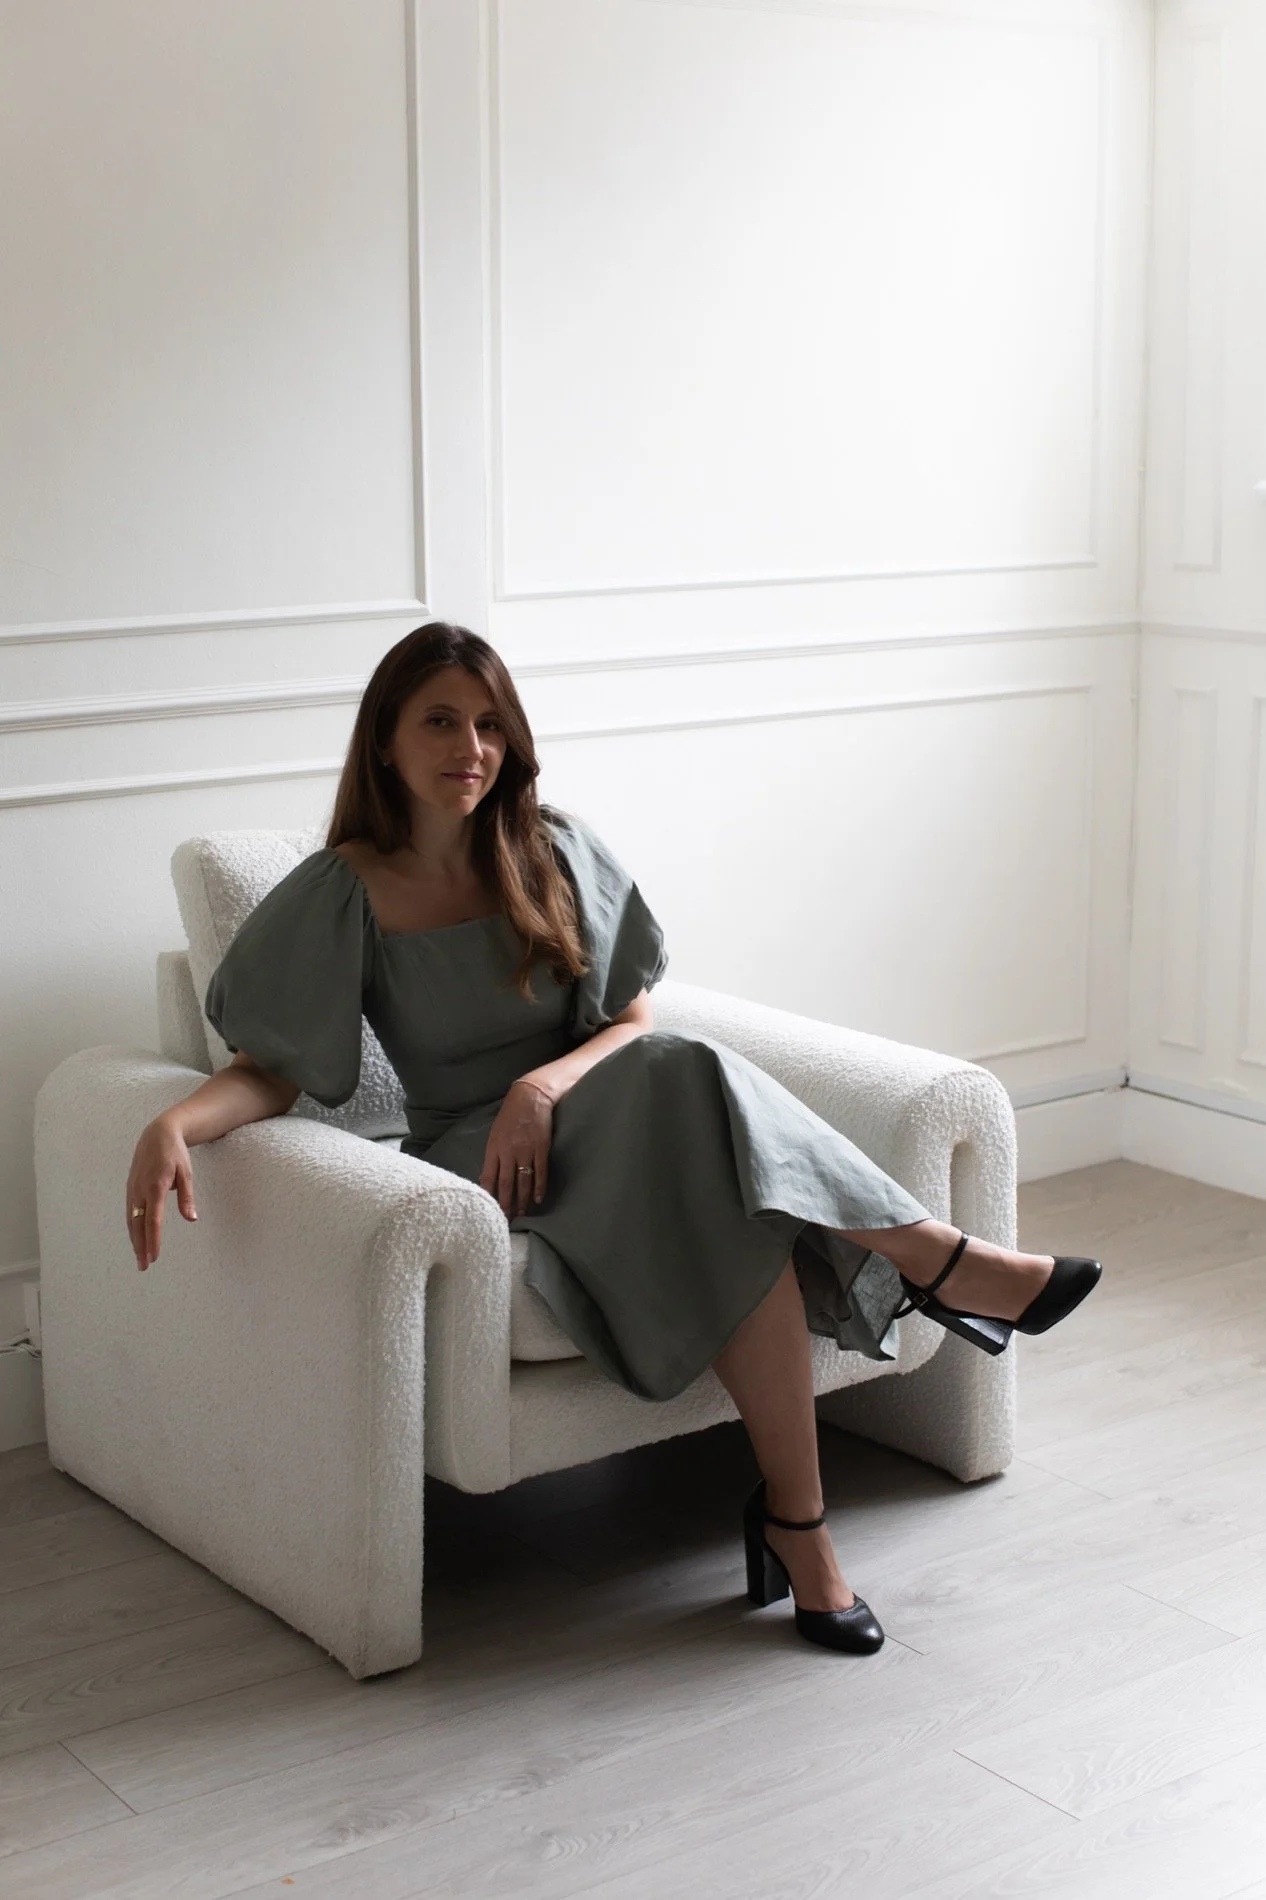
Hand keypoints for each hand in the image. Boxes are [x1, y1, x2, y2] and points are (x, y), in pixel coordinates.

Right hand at [125, 1116, 198, 1269]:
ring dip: (134, 1240)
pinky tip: (136, 1238)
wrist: (157, 1134)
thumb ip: (187, 1197)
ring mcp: (132, 1189)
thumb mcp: (186, 1172)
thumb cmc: (175, 1153)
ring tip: (139, 1258)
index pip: (153, 1220)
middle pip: (138, 1224)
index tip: (154, 1257)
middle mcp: (140, 1190)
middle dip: (140, 1247)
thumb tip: (191, 1219)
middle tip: (143, 1266)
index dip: (153, 1240)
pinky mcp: (130, 1187)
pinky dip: (132, 1227)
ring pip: (131, 1220)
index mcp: (155, 1186)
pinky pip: (129, 1212)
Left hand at [479, 1078, 554, 1217]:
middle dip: (505, 1204)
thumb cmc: (509, 1116)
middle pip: (506, 1184)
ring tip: (521, 1214)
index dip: (489, 1196)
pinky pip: (540, 1172)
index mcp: (494, 1149)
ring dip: (522, 1200)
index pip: (488, 1178)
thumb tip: (488, 1178)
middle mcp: (508, 1152)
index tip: (488, 1210)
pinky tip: (538, 1199)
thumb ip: (492, 1156)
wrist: (529, 1098)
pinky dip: (539, 1187)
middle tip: (505, 1221)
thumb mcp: (495, 1135)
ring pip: (523, 1181)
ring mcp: (526, 1151)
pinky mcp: (541, 1148)